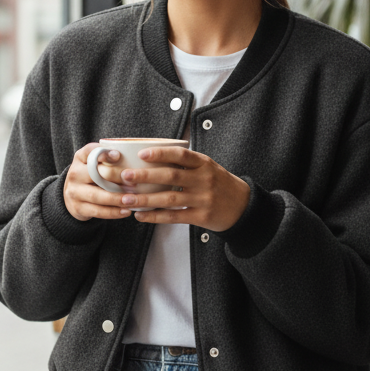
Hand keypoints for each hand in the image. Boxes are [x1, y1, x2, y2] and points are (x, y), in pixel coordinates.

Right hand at [63, 143, 133, 221]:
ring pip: (97, 195)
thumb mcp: (94, 162)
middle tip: (135, 182)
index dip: (103, 153)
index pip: (89, 151)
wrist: (72, 195)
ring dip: (117, 198)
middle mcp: (75, 173)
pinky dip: (113, 212)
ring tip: (132, 199)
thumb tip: (134, 159)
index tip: (118, 156)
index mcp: (80, 157)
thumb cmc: (92, 175)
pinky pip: (98, 211)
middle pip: (96, 174)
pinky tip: (126, 212)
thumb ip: (108, 158)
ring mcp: (74, 192)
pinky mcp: (78, 208)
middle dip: (117, 178)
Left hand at [118, 146, 249, 231]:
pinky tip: (141, 216)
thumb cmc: (220, 183)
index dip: (161, 153)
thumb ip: (187, 163)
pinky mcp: (201, 217)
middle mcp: (204, 179)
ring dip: (145, 199)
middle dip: (146, 176)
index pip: (181, 155)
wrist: (243, 206)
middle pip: (171, 176)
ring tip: (127, 199)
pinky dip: (155, 217)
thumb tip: (154, 156)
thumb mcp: (209, 167)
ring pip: (169, 198)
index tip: (142, 154)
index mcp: (204, 163)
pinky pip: (174, 217)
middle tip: (126, 176)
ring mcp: (203, 199)